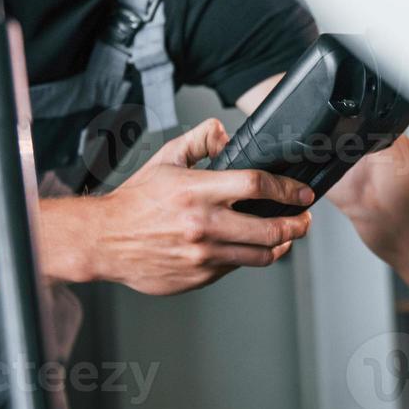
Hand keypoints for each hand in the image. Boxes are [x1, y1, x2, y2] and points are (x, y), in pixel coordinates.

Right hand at [86, 118, 314, 294]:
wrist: (103, 241)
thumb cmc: (135, 200)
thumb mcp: (166, 159)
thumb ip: (199, 140)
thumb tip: (224, 132)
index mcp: (197, 191)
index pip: (257, 186)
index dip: (288, 190)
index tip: (303, 193)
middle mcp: (203, 225)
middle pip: (270, 229)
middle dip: (298, 224)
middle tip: (305, 219)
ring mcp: (202, 255)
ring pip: (260, 255)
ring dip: (281, 245)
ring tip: (286, 236)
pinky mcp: (198, 277)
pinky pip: (236, 267)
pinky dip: (248, 257)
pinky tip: (249, 247)